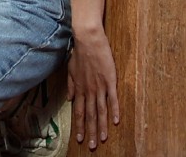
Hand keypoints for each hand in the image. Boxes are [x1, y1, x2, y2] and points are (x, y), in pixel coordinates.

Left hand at [67, 28, 120, 150]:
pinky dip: (114, 111)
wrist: (87, 40)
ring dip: (102, 126)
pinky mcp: (110, 81)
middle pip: (89, 115)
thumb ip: (71, 85)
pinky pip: (112, 99)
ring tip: (103, 139)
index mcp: (79, 88)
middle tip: (92, 146)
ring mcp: (99, 87)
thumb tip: (69, 99)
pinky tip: (116, 122)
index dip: (79, 126)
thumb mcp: (70, 69)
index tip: (80, 139)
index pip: (78, 111)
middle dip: (90, 131)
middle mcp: (88, 90)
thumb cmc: (79, 53)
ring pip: (100, 110)